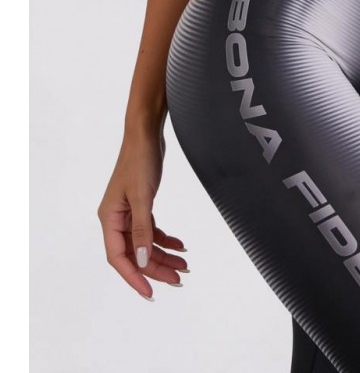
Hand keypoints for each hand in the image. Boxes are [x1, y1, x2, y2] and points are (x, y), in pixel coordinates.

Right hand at [97, 130, 188, 299]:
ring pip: (144, 243)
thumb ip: (142, 230)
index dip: (133, 276)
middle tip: (177, 279)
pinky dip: (165, 239)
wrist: (146, 134)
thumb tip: (141, 260)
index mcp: (109, 218)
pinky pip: (151, 230)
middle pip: (134, 253)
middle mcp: (116, 218)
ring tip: (183, 266)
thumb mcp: (142, 196)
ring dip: (163, 255)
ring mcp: (128, 212)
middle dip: (155, 268)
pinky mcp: (141, 205)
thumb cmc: (139, 161)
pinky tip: (180, 246)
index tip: (150, 292)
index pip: (118, 257)